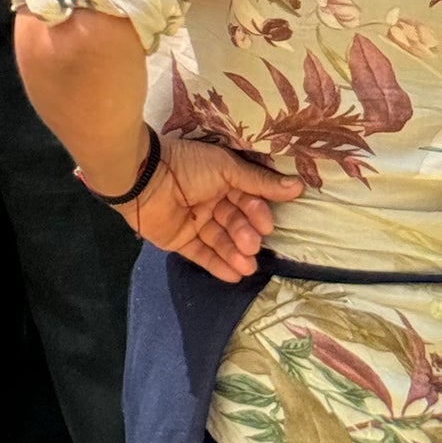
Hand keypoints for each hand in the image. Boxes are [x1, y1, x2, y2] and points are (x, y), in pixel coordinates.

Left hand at [125, 132, 304, 281]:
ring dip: (236, 254)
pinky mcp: (178, 240)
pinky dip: (218, 265)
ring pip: (220, 241)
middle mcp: (208, 201)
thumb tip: (298, 186)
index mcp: (219, 179)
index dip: (257, 213)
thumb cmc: (187, 167)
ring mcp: (193, 222)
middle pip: (234, 222)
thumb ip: (259, 181)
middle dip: (245, 235)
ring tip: (247, 266)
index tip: (267, 225)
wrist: (143, 178)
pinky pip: (201, 255)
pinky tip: (234, 275)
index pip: (246, 199)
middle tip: (253, 244)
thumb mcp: (226, 168)